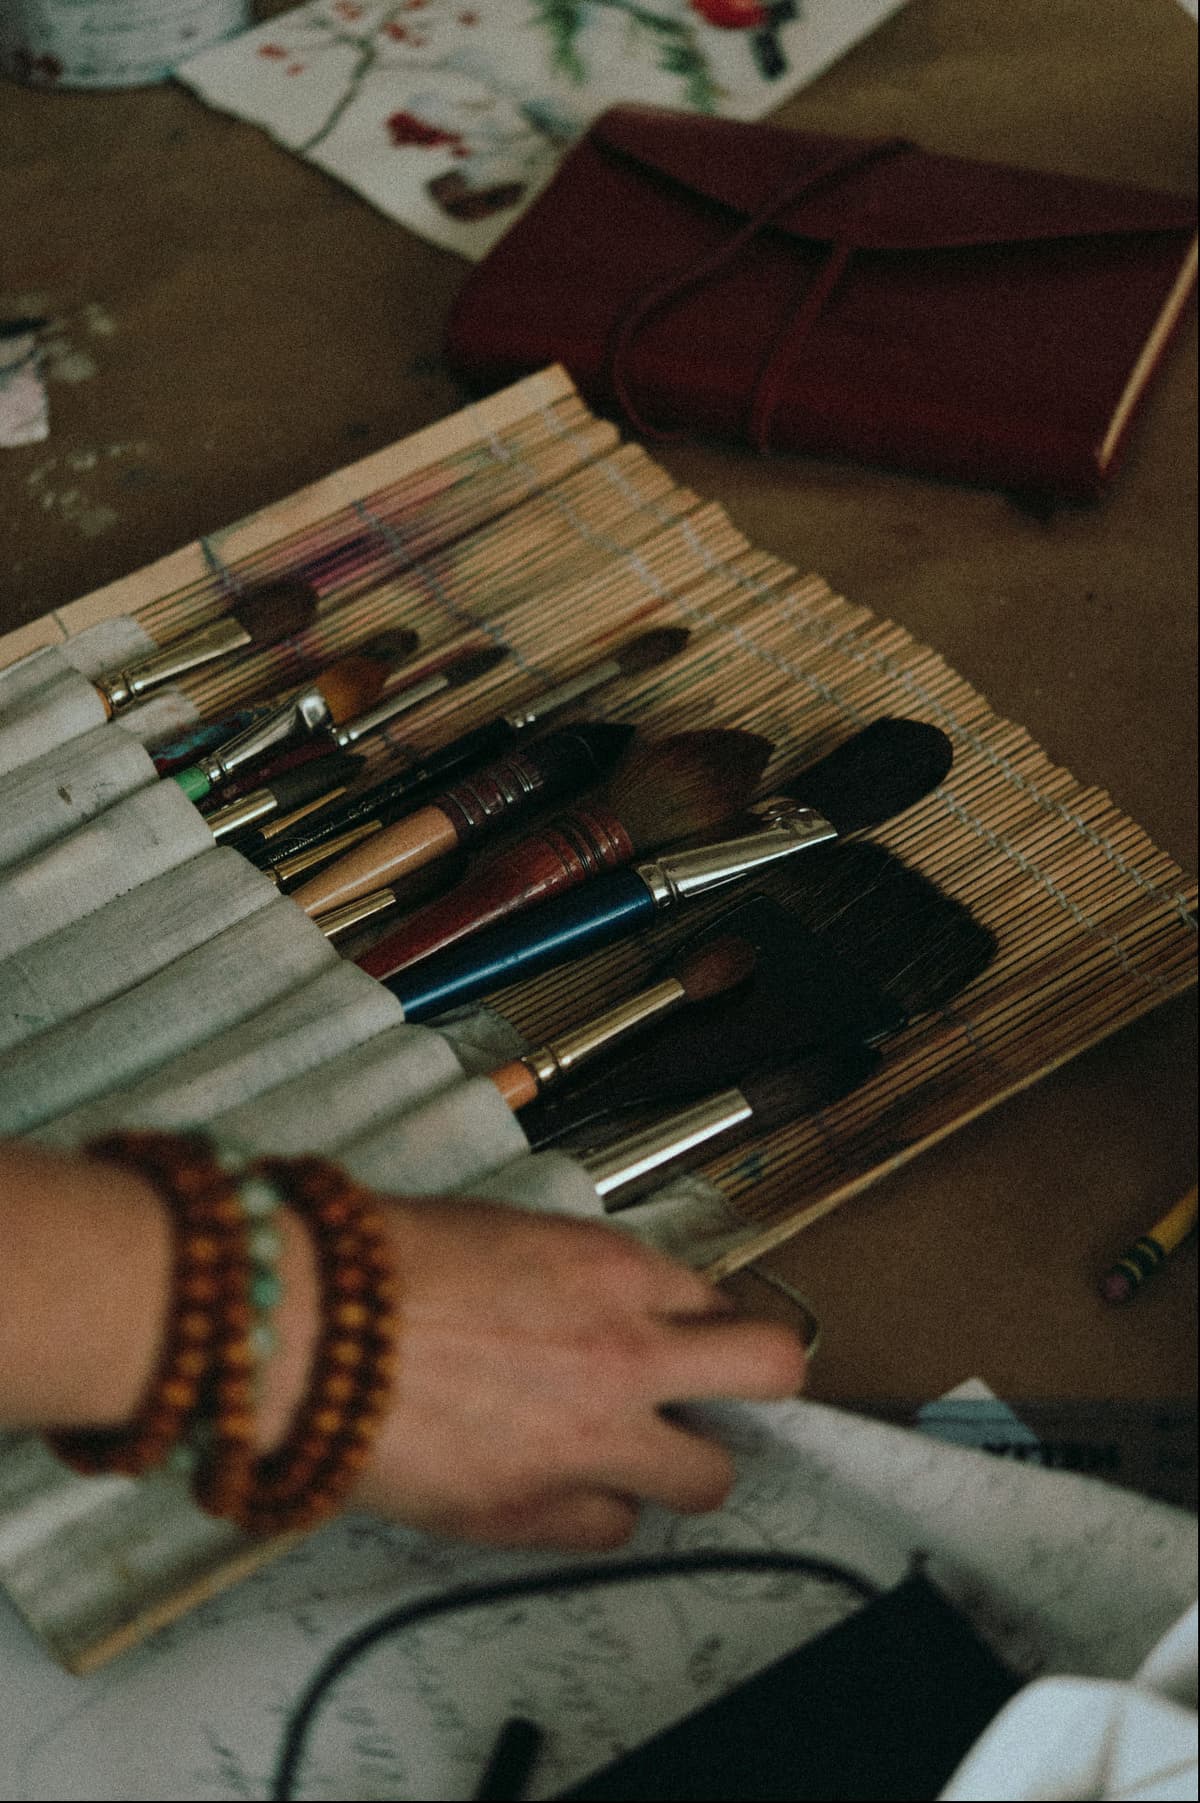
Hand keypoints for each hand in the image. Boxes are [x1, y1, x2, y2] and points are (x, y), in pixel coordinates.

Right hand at [350, 1197, 806, 1550]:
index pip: (718, 1296)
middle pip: (771, 1370)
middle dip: (756, 1378)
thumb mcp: (508, 1233)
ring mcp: (590, 1441)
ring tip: (632, 1452)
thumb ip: (580, 1275)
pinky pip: (613, 1529)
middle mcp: (626, 1354)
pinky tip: (556, 1483)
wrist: (305, 1326)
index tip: (689, 1333)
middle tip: (718, 1390)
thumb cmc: (381, 1266)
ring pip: (710, 1477)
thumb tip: (610, 1300)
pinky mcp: (535, 1511)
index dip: (700, 1319)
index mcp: (615, 1270)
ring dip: (680, 1464)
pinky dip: (593, 1510)